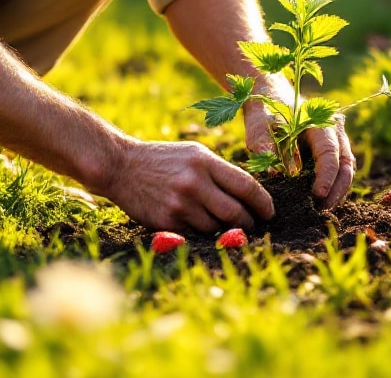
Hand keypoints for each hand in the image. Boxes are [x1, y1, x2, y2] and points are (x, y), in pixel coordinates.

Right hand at [94, 137, 273, 232]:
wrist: (122, 166)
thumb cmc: (164, 159)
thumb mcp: (194, 155)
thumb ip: (220, 173)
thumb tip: (251, 198)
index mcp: (205, 162)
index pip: (246, 187)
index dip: (263, 204)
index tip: (269, 213)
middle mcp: (194, 183)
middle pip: (236, 213)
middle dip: (248, 222)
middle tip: (251, 225)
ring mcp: (180, 204)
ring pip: (217, 228)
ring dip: (223, 229)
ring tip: (221, 224)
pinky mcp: (167, 222)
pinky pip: (196, 236)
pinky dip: (202, 234)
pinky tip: (199, 226)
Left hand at [243, 77, 356, 209]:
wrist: (270, 96)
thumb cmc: (264, 111)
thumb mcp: (259, 126)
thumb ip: (265, 147)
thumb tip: (274, 175)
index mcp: (318, 120)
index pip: (329, 151)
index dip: (326, 175)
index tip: (318, 195)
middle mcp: (333, 128)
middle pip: (346, 162)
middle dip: (337, 188)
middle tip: (322, 209)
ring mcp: (336, 137)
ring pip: (347, 166)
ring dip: (338, 189)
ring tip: (322, 208)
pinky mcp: (331, 147)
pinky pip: (339, 168)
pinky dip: (334, 184)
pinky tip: (322, 200)